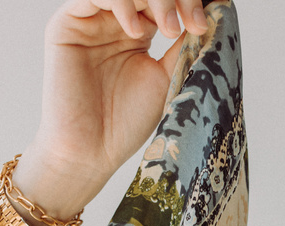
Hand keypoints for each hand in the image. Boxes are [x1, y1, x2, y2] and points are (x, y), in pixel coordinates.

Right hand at [13, 0, 208, 218]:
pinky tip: (136, 33)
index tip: (211, 21)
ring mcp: (91, 19)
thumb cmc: (127, 123)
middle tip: (195, 24)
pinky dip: (122, 3)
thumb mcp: (168, 76)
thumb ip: (186, 42)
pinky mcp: (67, 24)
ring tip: (170, 30)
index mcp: (140, 28)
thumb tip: (217, 10)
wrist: (90, 152)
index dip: (191, 1)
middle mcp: (115, 18)